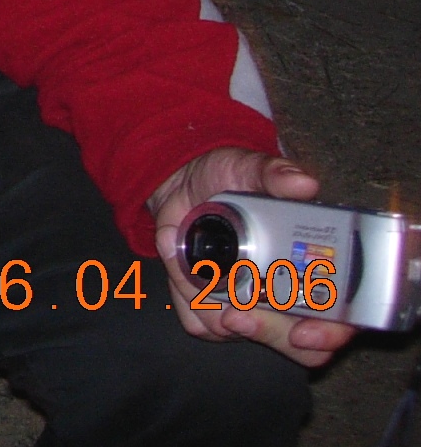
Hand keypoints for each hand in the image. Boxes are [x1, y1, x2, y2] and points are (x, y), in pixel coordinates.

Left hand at [149, 147, 356, 364]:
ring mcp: (245, 305)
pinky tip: (175, 249)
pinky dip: (181, 289)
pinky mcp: (205, 305)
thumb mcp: (252, 168)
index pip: (339, 321)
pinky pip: (195, 319)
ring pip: (235, 333)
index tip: (304, 333)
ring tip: (187, 246)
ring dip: (206, 296)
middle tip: (236, 312)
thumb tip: (304, 183)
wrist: (182, 182)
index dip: (328, 334)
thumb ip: (277, 175)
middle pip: (293, 345)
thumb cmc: (229, 176)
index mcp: (313, 268)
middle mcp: (284, 296)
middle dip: (265, 332)